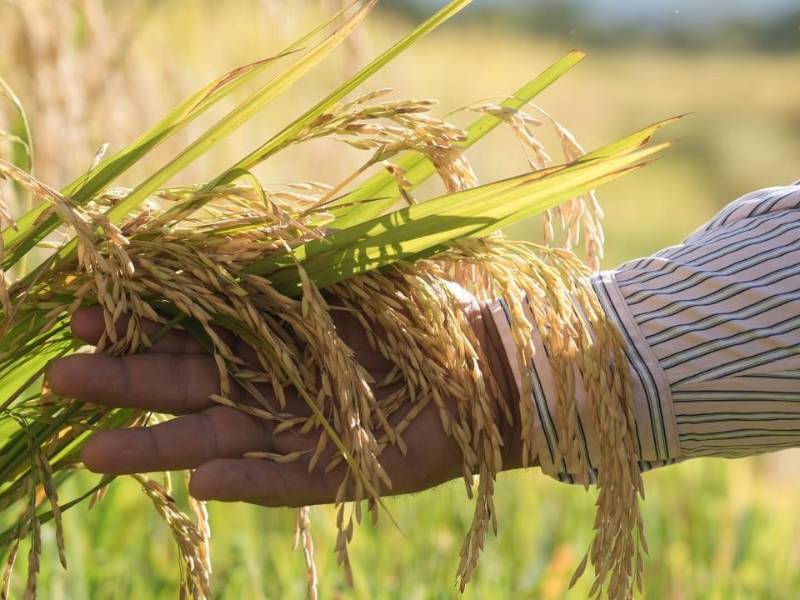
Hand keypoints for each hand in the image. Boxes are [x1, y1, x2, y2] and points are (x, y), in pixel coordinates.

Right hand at [46, 291, 520, 506]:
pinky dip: (244, 483)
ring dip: (159, 447)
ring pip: (216, 440)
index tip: (89, 315)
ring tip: (94, 452)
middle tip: (62, 376)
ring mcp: (297, 431)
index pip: (192, 332)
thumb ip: (294, 264)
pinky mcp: (332, 471)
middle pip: (188, 386)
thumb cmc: (420, 313)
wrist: (485, 365)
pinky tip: (198, 485)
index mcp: (274, 335)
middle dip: (126, 382)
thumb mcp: (354, 273)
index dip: (142, 327)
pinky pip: (279, 481)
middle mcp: (274, 384)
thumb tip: (220, 243)